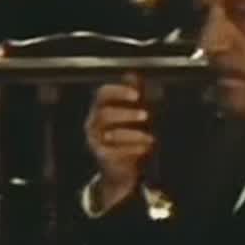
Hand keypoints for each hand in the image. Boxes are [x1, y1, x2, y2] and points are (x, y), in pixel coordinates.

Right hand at [85, 74, 154, 210]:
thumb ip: (134, 95)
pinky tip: (146, 147)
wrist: (122, 170)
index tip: (137, 94)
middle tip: (146, 115)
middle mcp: (93, 124)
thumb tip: (133, 74)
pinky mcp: (102, 157)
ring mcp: (95, 142)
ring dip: (133, 134)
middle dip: (126, 113)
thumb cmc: (129, 136)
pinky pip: (116, 152)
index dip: (118, 92)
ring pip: (111, 134)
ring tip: (150, 137)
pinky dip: (133, 148)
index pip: (102, 94)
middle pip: (104, 114)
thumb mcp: (134, 114)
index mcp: (99, 109)